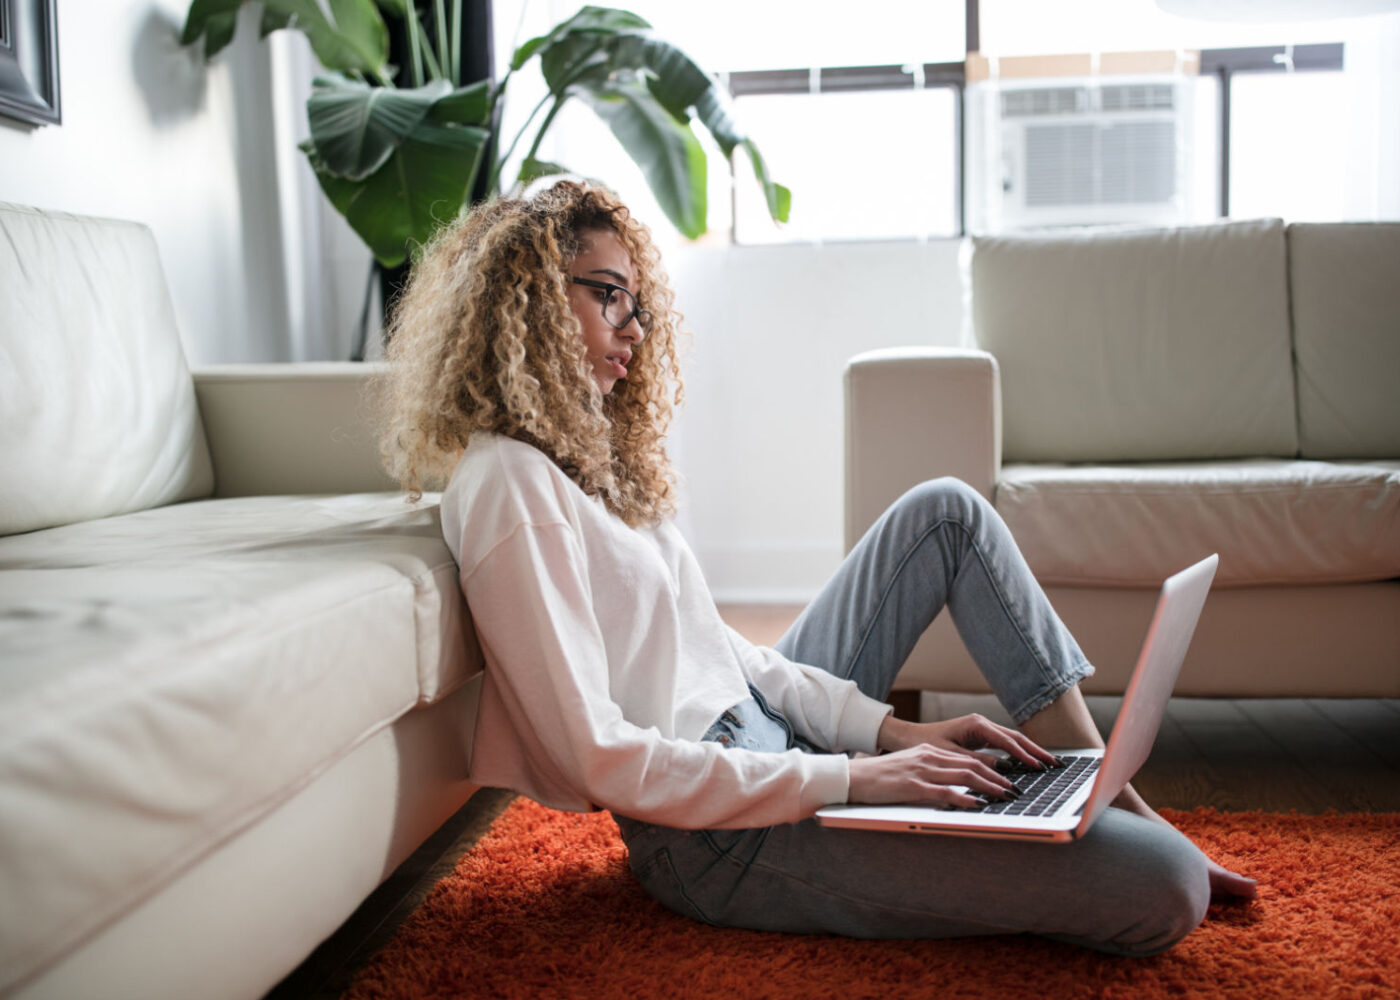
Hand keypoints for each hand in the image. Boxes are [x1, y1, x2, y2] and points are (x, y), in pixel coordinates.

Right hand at [847, 743, 1019, 808]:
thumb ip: (931, 773)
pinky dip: (965, 798)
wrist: (852, 777)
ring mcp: (921, 771)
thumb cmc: (879, 777)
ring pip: (964, 776)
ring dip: (989, 787)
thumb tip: (955, 788)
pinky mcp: (912, 786)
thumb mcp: (909, 769)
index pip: (968, 759)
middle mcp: (929, 757)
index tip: (1007, 780)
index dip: (991, 769)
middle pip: (972, 765)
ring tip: (1006, 797)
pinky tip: (978, 804)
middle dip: (998, 778)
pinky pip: (945, 792)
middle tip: (1016, 790)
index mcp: (929, 752)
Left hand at [878, 712, 1061, 771]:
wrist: (909, 737)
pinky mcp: (980, 736)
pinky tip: (1030, 763)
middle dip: (1036, 751)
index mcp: (976, 724)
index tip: (1039, 767)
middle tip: (1055, 764)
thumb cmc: (925, 744)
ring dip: (1031, 752)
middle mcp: (982, 723)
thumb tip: (1004, 770)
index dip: (1024, 755)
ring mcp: (982, 729)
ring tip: (1049, 764)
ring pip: (1012, 740)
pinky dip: (1018, 753)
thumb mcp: (951, 756)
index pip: (1007, 741)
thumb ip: (977, 762)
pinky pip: (1005, 745)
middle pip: (1016, 738)